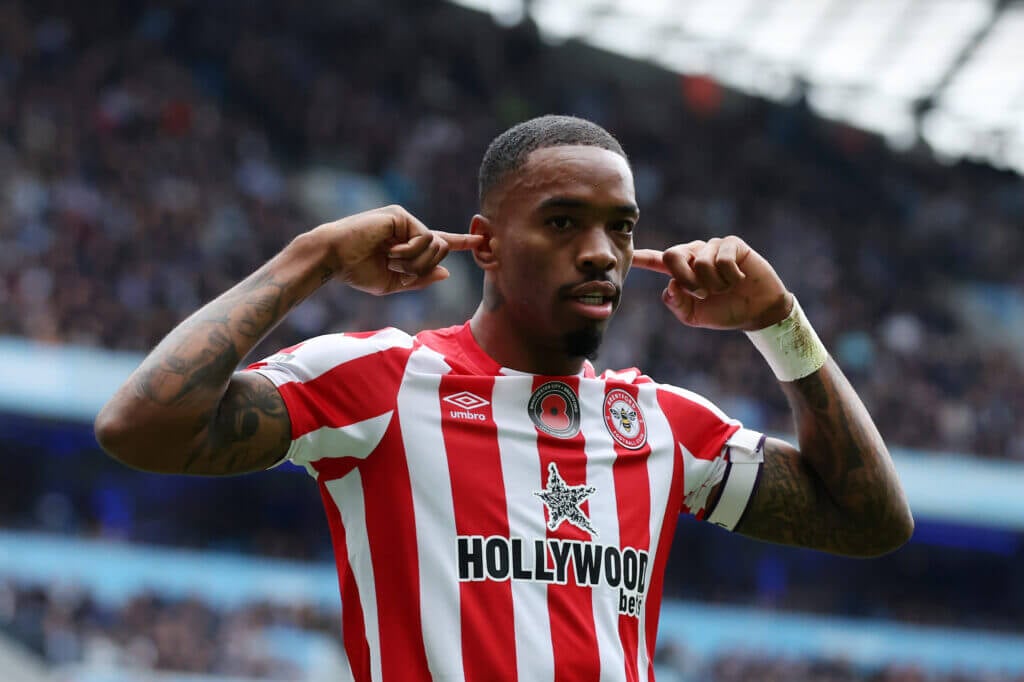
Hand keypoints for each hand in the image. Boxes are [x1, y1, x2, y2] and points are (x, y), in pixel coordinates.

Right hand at [313, 205, 483, 294]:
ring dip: (415, 263)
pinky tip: (390, 252)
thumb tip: (446, 273)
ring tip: (390, 260)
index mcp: (407, 244)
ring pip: (436, 245)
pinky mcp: (401, 215)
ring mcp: (405, 220)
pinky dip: (409, 254)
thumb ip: (420, 279)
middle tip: (397, 269)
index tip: (481, 240)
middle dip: (423, 268)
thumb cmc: (357, 271)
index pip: (439, 243)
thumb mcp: (393, 283)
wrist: (334, 258)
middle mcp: (408, 228)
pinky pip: (425, 239)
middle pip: (441, 250)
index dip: (461, 242)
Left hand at [632, 236, 791, 330]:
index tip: (626, 255)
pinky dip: (729, 276)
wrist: (757, 312)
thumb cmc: (724, 311)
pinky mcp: (732, 244)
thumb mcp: (693, 316)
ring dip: (714, 283)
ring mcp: (712, 247)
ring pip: (700, 262)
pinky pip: (722, 259)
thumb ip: (676, 303)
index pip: (656, 260)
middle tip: (703, 294)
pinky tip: (738, 279)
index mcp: (681, 270)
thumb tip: (671, 283)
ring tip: (726, 288)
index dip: (641, 258)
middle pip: (672, 256)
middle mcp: (693, 254)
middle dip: (686, 280)